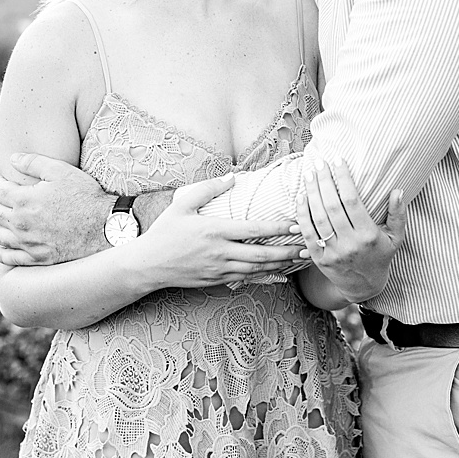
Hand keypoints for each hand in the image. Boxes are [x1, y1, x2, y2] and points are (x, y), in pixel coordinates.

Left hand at [0, 153, 112, 266]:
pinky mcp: (37, 258)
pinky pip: (9, 258)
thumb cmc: (85, 196)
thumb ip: (33, 162)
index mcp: (24, 200)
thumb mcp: (61, 171)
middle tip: (4, 198)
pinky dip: (0, 253)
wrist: (105, 227)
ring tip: (2, 219)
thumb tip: (12, 159)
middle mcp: (21, 224)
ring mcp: (28, 243)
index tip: (4, 182)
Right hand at [134, 173, 309, 290]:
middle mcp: (220, 252)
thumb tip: (232, 177)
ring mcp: (220, 268)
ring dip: (281, 264)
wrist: (149, 264)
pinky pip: (248, 279)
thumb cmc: (164, 232)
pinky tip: (281, 276)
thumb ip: (208, 189)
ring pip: (258, 268)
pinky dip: (267, 278)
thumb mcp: (181, 204)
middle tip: (309, 246)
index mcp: (214, 230)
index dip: (277, 227)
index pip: (253, 228)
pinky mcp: (217, 280)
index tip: (296, 224)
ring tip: (300, 259)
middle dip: (288, 251)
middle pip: (262, 253)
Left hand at [292, 159, 404, 302]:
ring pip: (317, 217)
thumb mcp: (395, 237)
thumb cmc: (380, 255)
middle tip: (319, 163)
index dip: (343, 179)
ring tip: (309, 174)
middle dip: (324, 181)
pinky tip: (302, 197)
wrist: (363, 286)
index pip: (352, 201)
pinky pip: (307, 232)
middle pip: (332, 206)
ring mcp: (332, 251)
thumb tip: (398, 190)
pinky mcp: (318, 258)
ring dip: (311, 193)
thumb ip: (398, 214)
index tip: (338, 161)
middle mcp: (350, 243)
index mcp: (369, 235)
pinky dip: (302, 213)